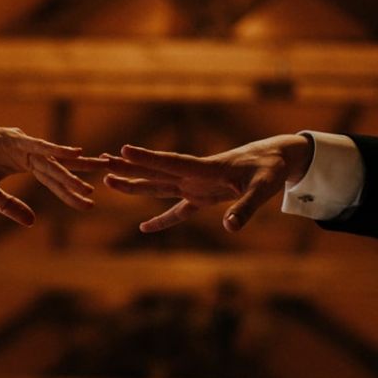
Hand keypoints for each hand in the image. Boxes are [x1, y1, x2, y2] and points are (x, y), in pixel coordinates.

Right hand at [0, 120, 106, 225]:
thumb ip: (11, 206)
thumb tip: (33, 222)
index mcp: (23, 165)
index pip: (53, 181)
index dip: (70, 192)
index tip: (89, 204)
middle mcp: (27, 153)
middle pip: (61, 168)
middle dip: (83, 176)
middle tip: (110, 180)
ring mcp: (21, 144)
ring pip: (53, 158)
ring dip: (75, 166)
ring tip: (98, 171)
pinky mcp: (11, 138)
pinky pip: (38, 145)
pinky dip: (55, 149)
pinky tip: (73, 153)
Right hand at [103, 134, 313, 232]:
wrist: (276, 159)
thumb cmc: (270, 170)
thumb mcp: (264, 189)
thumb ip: (245, 208)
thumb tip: (230, 227)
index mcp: (206, 169)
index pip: (171, 163)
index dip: (148, 158)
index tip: (124, 149)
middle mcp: (194, 176)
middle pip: (155, 172)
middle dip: (129, 168)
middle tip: (101, 163)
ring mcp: (195, 187)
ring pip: (158, 185)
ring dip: (135, 183)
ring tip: (108, 179)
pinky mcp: (202, 198)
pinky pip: (177, 211)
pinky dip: (162, 220)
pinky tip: (144, 228)